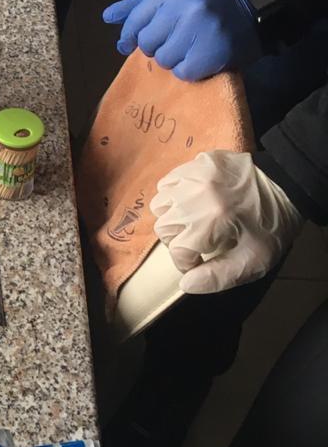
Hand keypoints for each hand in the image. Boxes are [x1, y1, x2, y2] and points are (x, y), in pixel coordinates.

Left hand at [102, 0, 260, 79]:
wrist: (252, 9)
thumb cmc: (205, 1)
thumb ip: (139, 5)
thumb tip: (107, 18)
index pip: (135, 20)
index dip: (129, 36)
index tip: (130, 43)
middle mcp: (186, 8)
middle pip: (147, 44)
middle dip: (155, 46)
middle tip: (173, 41)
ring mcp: (201, 31)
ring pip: (164, 60)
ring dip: (173, 59)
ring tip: (189, 47)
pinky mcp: (213, 53)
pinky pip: (183, 73)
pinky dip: (189, 70)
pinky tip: (200, 58)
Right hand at [151, 151, 302, 292]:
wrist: (287, 185)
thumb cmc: (271, 227)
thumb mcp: (254, 260)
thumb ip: (219, 277)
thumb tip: (186, 284)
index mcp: (212, 220)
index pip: (178, 251)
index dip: (187, 263)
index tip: (199, 263)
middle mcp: (196, 194)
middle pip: (164, 227)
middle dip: (177, 241)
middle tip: (198, 242)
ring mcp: (194, 174)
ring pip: (161, 203)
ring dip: (172, 217)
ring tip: (192, 221)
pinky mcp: (196, 162)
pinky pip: (168, 182)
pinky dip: (174, 196)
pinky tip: (192, 201)